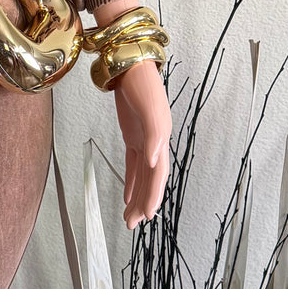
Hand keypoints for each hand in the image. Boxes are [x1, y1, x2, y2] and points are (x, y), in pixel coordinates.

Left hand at [111, 59, 170, 227]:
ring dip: (136, 196)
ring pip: (141, 175)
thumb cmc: (141, 84)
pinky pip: (133, 164)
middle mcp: (155, 142)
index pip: (158, 174)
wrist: (130, 64)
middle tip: (132, 224)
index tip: (148, 215)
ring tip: (129, 218)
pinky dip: (131, 181)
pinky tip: (126, 196)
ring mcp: (144, 139)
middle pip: (150, 179)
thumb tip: (154, 161)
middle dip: (143, 202)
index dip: (154, 195)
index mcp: (161, 138)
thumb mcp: (149, 108)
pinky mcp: (133, 135)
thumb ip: (154, 135)